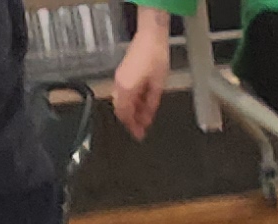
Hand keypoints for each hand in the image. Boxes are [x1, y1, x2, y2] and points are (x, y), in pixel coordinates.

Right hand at [110, 17, 171, 136]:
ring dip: (131, 110)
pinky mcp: (122, 72)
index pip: (125, 115)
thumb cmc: (155, 56)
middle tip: (140, 128)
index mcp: (127, 89)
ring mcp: (119, 78)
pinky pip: (123, 92)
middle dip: (130, 120)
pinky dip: (130, 101)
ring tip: (143, 116)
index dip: (132, 127)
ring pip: (121, 102)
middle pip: (121, 110)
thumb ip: (151, 104)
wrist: (150, 35)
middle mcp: (119, 84)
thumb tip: (147, 118)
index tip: (139, 135)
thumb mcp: (158, 85)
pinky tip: (140, 103)